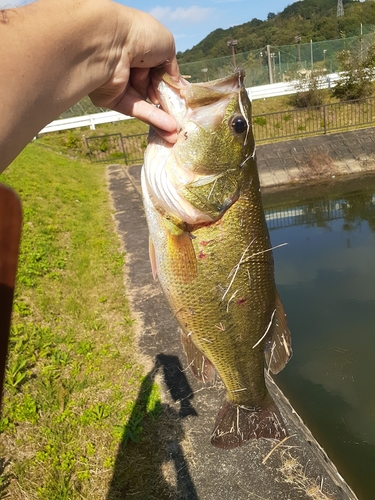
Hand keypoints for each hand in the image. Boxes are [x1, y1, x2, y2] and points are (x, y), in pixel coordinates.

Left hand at [89, 7, 178, 142]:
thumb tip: (177, 84)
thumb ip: (173, 67)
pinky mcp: (114, 100)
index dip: (170, 82)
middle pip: (153, 88)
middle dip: (167, 100)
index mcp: (140, 48)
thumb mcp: (167, 45)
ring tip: (179, 128)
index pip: (159, 69)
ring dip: (164, 114)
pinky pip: (137, 111)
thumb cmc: (140, 35)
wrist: (110, 43)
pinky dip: (154, 119)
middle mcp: (130, 65)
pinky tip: (170, 129)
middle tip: (182, 112)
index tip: (182, 95)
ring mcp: (121, 84)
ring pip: (147, 102)